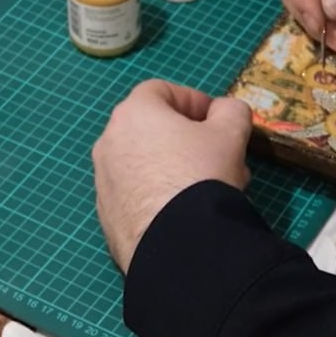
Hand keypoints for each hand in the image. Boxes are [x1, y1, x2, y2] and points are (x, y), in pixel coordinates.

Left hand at [93, 80, 251, 273]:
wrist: (178, 246)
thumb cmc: (202, 175)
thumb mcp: (231, 134)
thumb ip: (232, 111)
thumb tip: (225, 111)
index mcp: (133, 114)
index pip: (162, 91)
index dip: (194, 100)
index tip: (217, 120)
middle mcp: (109, 142)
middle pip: (153, 130)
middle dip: (189, 140)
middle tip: (219, 158)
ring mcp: (103, 182)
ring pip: (145, 164)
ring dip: (175, 169)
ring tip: (208, 191)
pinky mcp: (107, 216)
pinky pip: (137, 195)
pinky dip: (158, 196)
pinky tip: (185, 214)